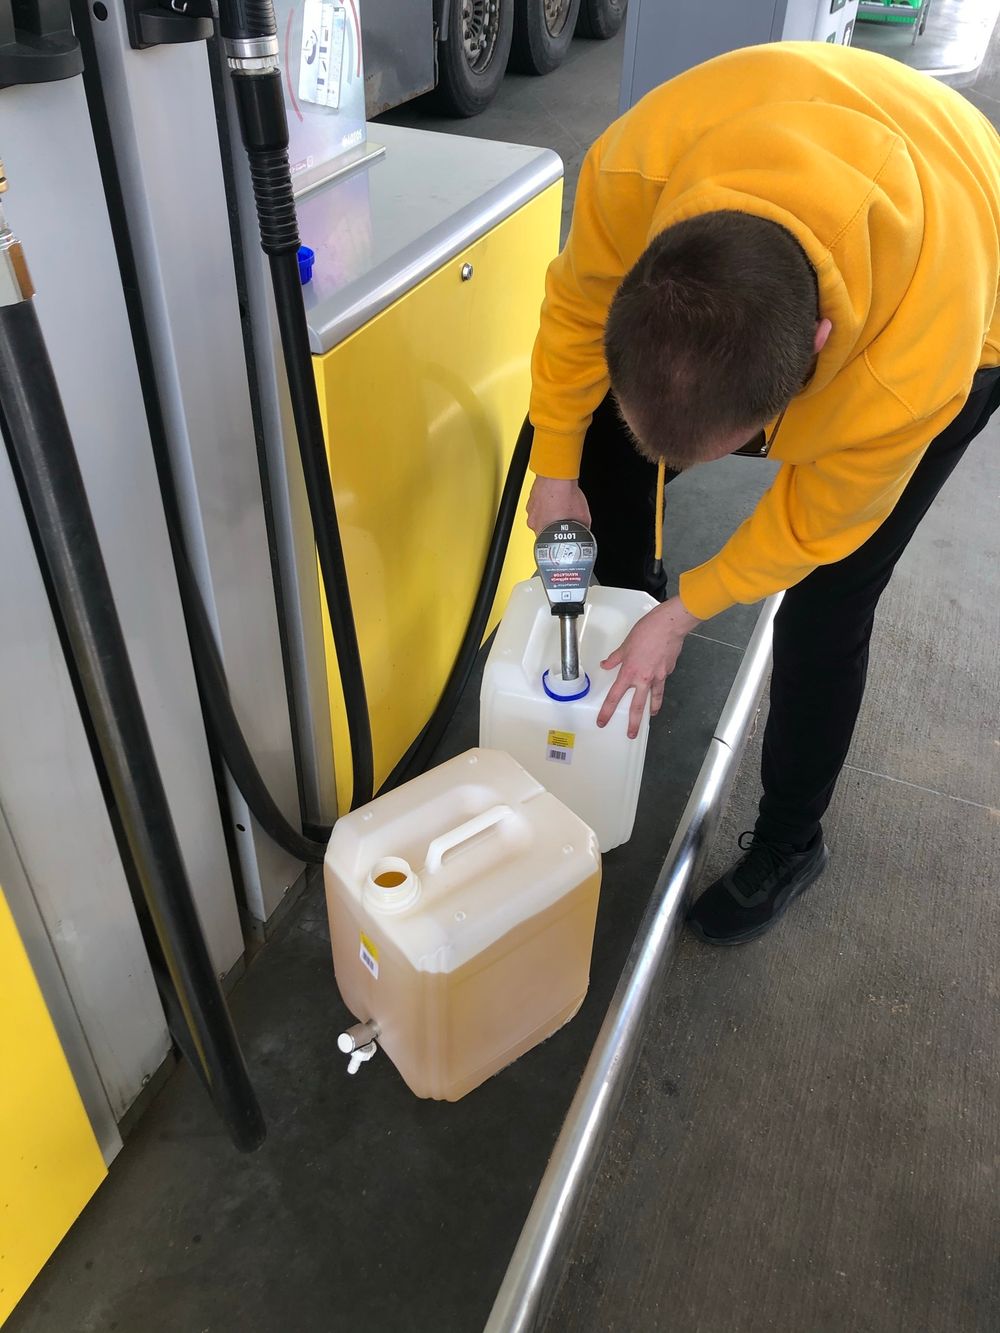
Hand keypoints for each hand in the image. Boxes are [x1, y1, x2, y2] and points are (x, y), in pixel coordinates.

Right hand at [526, 475, 591, 534]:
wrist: (557, 476)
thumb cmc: (565, 495)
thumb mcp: (583, 517)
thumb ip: (582, 529)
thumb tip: (585, 531)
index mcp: (543, 532)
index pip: (550, 544)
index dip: (559, 540)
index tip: (564, 537)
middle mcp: (534, 523)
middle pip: (545, 531)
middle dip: (555, 528)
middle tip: (565, 520)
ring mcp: (531, 511)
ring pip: (541, 519)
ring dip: (550, 516)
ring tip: (560, 508)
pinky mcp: (531, 500)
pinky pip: (539, 508)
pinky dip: (546, 506)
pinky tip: (556, 500)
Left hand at [597, 596, 701, 737]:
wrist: (669, 625)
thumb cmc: (647, 632)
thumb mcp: (626, 645)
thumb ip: (615, 658)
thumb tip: (606, 664)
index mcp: (629, 672)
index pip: (614, 696)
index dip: (607, 711)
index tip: (603, 721)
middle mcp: (644, 679)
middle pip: (636, 707)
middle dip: (633, 723)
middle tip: (631, 734)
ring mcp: (658, 677)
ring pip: (654, 698)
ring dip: (651, 709)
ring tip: (650, 716)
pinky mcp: (669, 671)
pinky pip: (662, 682)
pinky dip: (660, 685)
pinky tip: (659, 683)